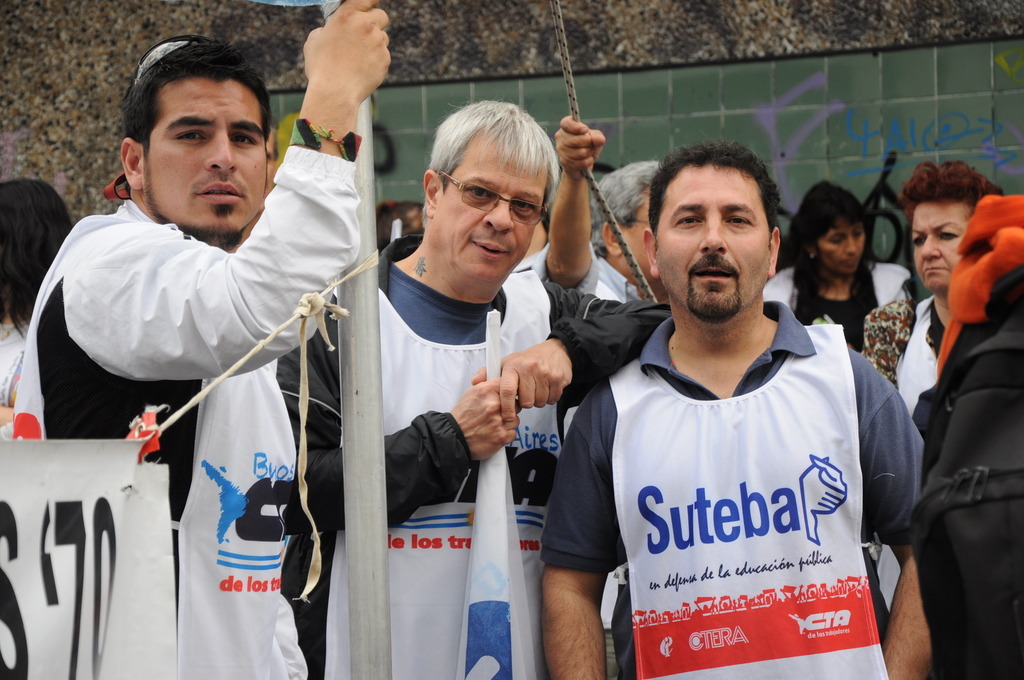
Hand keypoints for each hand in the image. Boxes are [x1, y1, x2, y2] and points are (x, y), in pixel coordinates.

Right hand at [301, 0, 390, 134]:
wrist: (335, 93)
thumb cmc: (321, 68)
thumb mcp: (314, 41)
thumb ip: (327, 29)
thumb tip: (331, 31)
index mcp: (347, 15)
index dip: (371, 2)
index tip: (371, 5)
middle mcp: (365, 25)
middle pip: (381, 15)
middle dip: (375, 22)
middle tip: (364, 34)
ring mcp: (378, 42)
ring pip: (383, 37)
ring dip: (375, 43)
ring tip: (358, 57)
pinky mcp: (385, 59)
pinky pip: (384, 55)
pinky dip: (376, 60)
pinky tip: (363, 68)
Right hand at [449, 379, 519, 459]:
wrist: (454, 436)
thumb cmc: (462, 416)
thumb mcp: (471, 393)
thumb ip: (488, 387)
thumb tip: (502, 384)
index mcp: (486, 391)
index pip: (509, 386)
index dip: (509, 394)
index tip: (508, 398)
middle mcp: (493, 405)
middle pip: (515, 404)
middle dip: (509, 410)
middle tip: (498, 414)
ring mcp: (498, 421)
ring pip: (515, 420)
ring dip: (507, 423)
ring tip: (494, 424)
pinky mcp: (501, 436)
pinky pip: (513, 433)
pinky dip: (505, 435)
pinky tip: (494, 433)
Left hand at [472, 338, 572, 421]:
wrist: (555, 350)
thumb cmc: (528, 359)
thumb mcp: (507, 363)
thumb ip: (489, 373)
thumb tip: (475, 382)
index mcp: (513, 365)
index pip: (507, 391)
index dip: (506, 407)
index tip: (507, 417)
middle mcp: (529, 368)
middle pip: (526, 402)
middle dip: (525, 402)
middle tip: (526, 393)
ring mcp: (545, 373)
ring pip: (539, 402)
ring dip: (538, 400)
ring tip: (536, 389)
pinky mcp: (559, 379)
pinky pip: (552, 400)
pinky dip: (549, 398)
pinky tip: (546, 387)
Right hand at [554, 116, 605, 177]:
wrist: (581, 163)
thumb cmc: (587, 146)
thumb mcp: (595, 138)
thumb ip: (597, 136)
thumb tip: (599, 139)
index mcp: (566, 127)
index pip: (566, 124)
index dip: (576, 127)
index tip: (585, 129)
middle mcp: (560, 137)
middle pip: (576, 140)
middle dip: (589, 143)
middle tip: (590, 143)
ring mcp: (561, 150)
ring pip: (581, 153)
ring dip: (589, 153)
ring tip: (588, 152)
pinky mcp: (564, 162)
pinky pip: (582, 162)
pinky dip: (588, 162)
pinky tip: (587, 160)